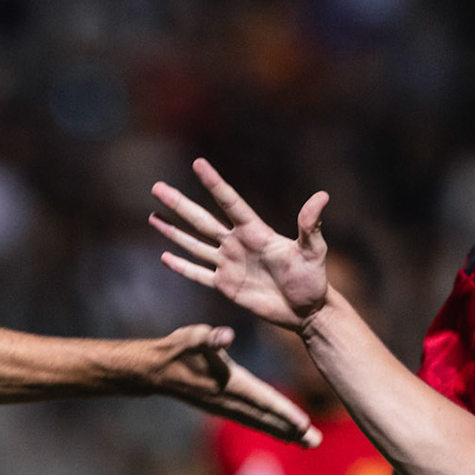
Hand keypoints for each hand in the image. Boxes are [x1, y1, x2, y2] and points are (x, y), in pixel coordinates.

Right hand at [148, 324, 320, 447]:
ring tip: (308, 443)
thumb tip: (226, 335)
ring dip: (284, 433)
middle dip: (291, 430)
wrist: (156, 370)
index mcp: (229, 383)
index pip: (262, 399)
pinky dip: (270, 427)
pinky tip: (283, 433)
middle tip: (316, 441)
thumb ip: (210, 338)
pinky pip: (252, 421)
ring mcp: (226, 407)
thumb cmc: (177, 349)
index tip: (304, 424)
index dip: (284, 411)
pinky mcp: (223, 408)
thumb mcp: (193, 337)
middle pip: (266, 417)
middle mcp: (230, 400)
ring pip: (260, 422)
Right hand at [151, 158, 331, 331]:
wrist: (306, 310)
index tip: (198, 163)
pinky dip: (182, 266)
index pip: (230, 202)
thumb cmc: (313, 279)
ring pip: (194, 244)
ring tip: (153, 215)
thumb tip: (321, 197)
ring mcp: (228, 265)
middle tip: (157, 187)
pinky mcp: (226, 286)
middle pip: (201, 220)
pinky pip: (199, 274)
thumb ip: (310, 226)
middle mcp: (237, 244)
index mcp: (255, 232)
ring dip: (173, 231)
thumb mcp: (314, 252)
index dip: (214, 183)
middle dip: (179, 204)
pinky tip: (165, 256)